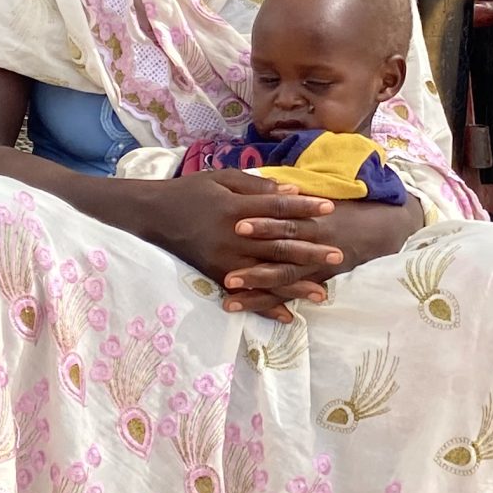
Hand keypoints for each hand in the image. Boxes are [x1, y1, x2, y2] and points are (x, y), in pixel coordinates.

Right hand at [145, 172, 342, 319]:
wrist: (154, 215)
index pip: (278, 208)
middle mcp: (233, 237)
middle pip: (278, 246)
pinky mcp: (217, 276)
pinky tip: (287, 314)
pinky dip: (266, 305)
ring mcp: (225, 260)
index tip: (329, 208)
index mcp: (236, 208)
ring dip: (295, 285)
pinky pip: (246, 294)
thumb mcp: (222, 178)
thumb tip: (290, 192)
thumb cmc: (191, 191)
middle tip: (338, 255)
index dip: (304, 207)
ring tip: (322, 292)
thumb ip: (255, 187)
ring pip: (267, 275)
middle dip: (310, 251)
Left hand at [219, 193, 426, 318]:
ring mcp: (315, 264)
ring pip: (284, 279)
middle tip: (228, 275)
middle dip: (255, 266)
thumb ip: (290, 194)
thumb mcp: (318, 194)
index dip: (263, 222)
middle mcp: (312, 242)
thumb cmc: (341, 208)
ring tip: (231, 300)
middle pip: (281, 253)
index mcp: (310, 215)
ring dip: (258, 291)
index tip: (237, 223)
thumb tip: (261, 186)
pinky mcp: (317, 278)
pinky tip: (254, 312)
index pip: (284, 218)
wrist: (378, 226)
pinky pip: (293, 293)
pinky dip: (275, 304)